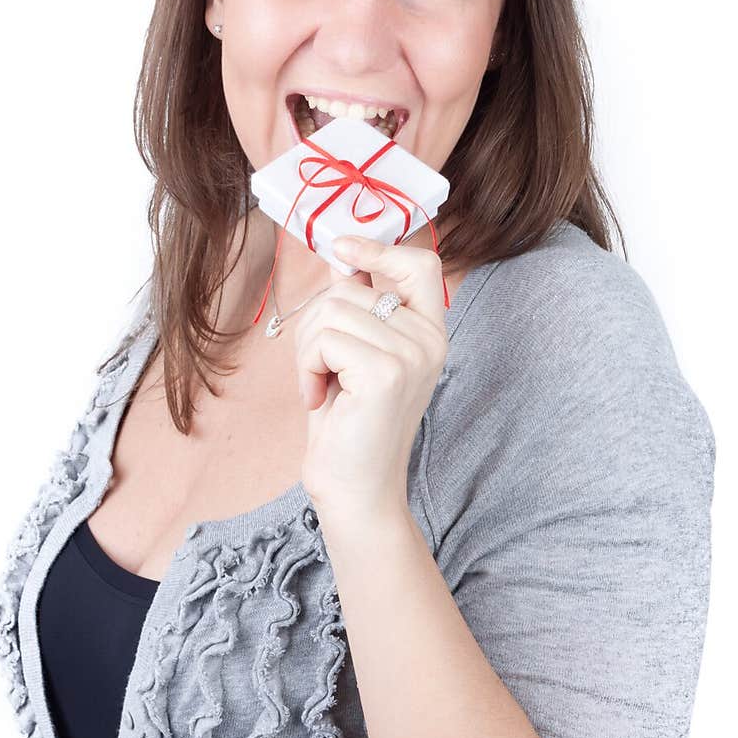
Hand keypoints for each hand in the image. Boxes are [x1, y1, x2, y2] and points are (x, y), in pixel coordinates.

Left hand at [294, 235, 448, 517]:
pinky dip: (307, 367)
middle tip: (319, 369)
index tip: (341, 250)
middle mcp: (430, 340)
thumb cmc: (349, 424)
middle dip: (314, 324)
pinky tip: (318, 398)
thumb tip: (341, 256)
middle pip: (350, 287)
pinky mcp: (387, 372)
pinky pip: (324, 339)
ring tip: (320, 385)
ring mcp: (412, 354)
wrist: (355, 489)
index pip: (420, 264)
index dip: (379, 248)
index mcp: (429, 332)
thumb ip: (357, 307)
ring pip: (331, 309)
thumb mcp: (356, 354)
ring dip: (307, 349)